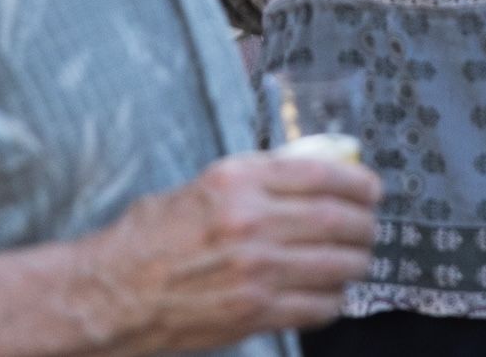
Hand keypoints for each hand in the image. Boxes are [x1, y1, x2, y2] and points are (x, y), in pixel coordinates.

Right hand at [87, 149, 380, 352]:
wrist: (114, 291)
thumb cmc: (151, 237)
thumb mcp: (203, 186)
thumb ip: (256, 181)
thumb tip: (311, 176)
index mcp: (237, 180)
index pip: (323, 174)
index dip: (359, 183)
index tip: (371, 189)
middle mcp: (252, 221)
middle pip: (340, 220)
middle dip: (366, 225)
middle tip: (370, 227)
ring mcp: (257, 270)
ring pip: (338, 265)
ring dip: (356, 264)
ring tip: (354, 262)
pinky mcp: (256, 312)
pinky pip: (319, 306)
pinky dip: (333, 300)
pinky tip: (327, 294)